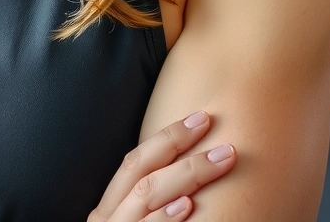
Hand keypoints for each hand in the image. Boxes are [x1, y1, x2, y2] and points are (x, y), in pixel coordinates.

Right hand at [87, 111, 236, 221]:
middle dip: (183, 152)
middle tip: (223, 142)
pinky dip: (166, 220)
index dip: (169, 137)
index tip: (202, 118)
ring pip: (146, 197)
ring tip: (216, 163)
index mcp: (107, 209)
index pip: (136, 161)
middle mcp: (105, 220)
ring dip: (185, 178)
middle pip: (143, 173)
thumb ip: (146, 209)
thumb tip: (188, 189)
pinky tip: (188, 209)